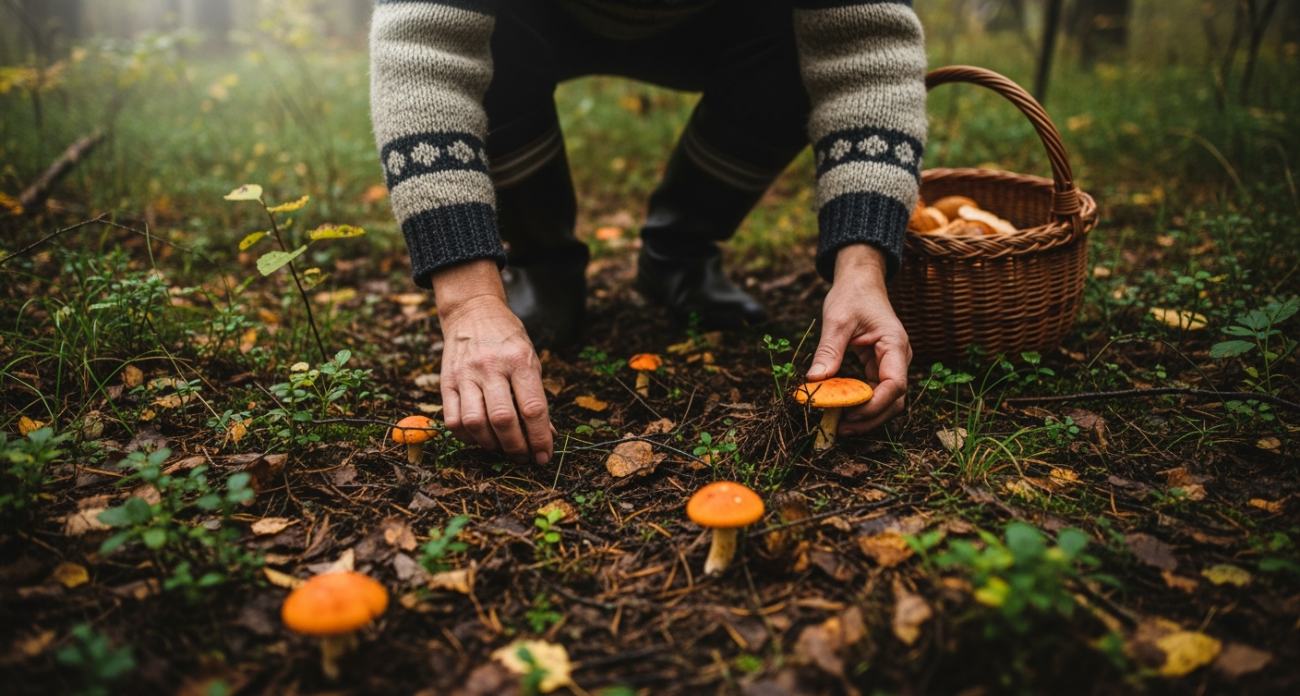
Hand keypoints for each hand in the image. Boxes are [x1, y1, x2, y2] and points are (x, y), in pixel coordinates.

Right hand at [433, 260, 553, 464]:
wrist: (473, 312)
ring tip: (502, 447)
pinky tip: (480, 437)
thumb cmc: (508, 339)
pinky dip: (467, 437)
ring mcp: (465, 374)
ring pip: (475, 423)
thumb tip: (545, 435)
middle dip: (516, 447)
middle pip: (503, 420)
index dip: (540, 438)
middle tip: (523, 456)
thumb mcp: (530, 358)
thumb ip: (535, 396)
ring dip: (491, 445)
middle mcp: (491, 367)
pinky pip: (452, 420)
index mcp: (519, 360)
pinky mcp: (446, 382)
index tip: (544, 456)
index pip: (532, 408)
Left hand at [806, 244, 911, 435]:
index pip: (895, 384)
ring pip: (887, 400)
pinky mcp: (880, 366)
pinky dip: (861, 403)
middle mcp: (898, 357)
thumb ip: (829, 350)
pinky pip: (875, 391)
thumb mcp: (837, 320)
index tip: (850, 414)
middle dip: (871, 418)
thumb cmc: (851, 296)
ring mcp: (891, 363)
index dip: (875, 404)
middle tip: (841, 428)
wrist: (860, 282)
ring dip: (867, 415)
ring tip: (840, 424)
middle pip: (895, 399)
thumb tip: (814, 380)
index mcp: (894, 344)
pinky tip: (842, 409)